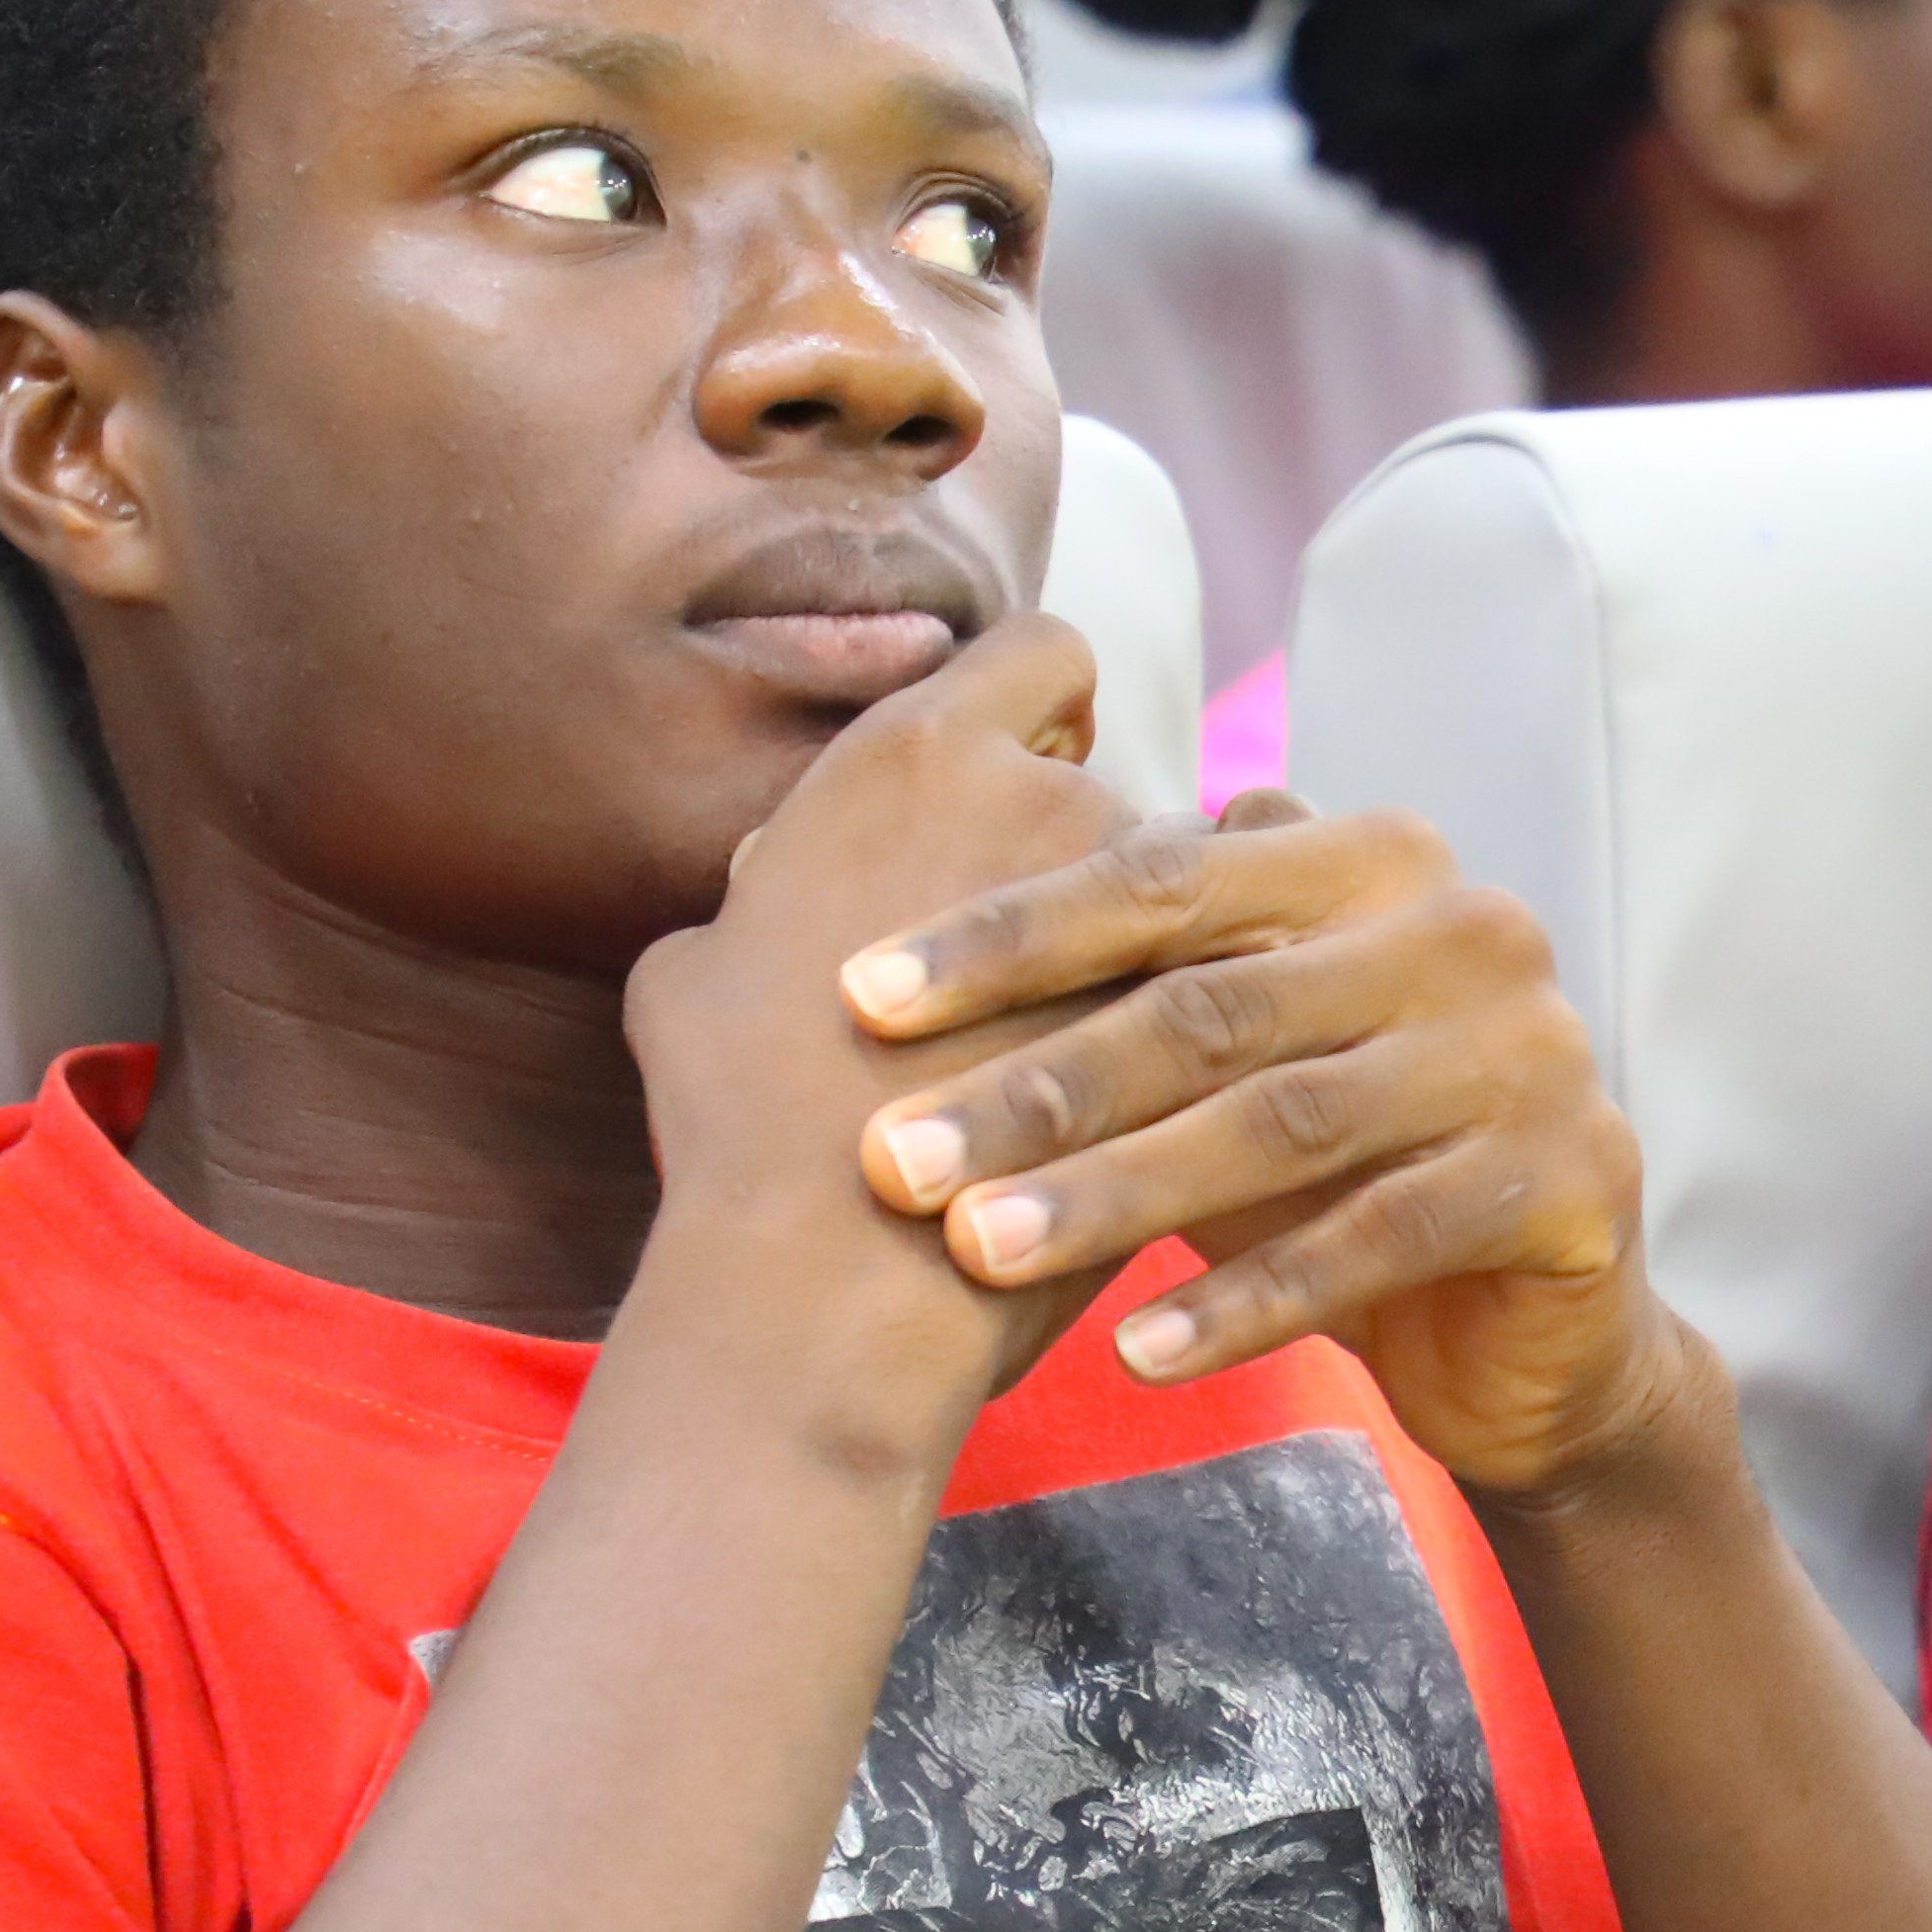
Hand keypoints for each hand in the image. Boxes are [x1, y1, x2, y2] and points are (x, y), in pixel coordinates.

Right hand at [608, 611, 1137, 1458]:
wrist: (831, 1278)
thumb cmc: (740, 1126)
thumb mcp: (692, 976)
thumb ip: (759, 893)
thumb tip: (772, 875)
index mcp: (911, 759)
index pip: (1039, 653)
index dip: (1047, 702)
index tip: (1041, 758)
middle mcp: (1042, 800)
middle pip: (1114, 793)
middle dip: (1094, 868)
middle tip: (1056, 961)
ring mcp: (1139, 912)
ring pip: (1191, 899)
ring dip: (1161, 954)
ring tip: (1112, 1053)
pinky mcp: (1202, 1019)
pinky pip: (1239, 999)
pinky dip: (1219, 1041)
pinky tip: (1175, 1101)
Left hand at [831, 784, 1703, 1498]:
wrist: (1529, 1332)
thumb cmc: (1335, 1170)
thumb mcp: (1230, 1059)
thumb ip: (1122, 978)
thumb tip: (886, 905)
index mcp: (1372, 859)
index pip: (1161, 879)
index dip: (1002, 938)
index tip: (853, 996)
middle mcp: (1464, 927)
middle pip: (1209, 1005)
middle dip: (1033, 1086)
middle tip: (887, 1159)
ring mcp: (1528, 1048)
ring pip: (1283, 1122)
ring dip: (1116, 1193)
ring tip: (977, 1250)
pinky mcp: (1570, 1176)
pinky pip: (1376, 1240)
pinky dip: (1246, 1301)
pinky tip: (1136, 1355)